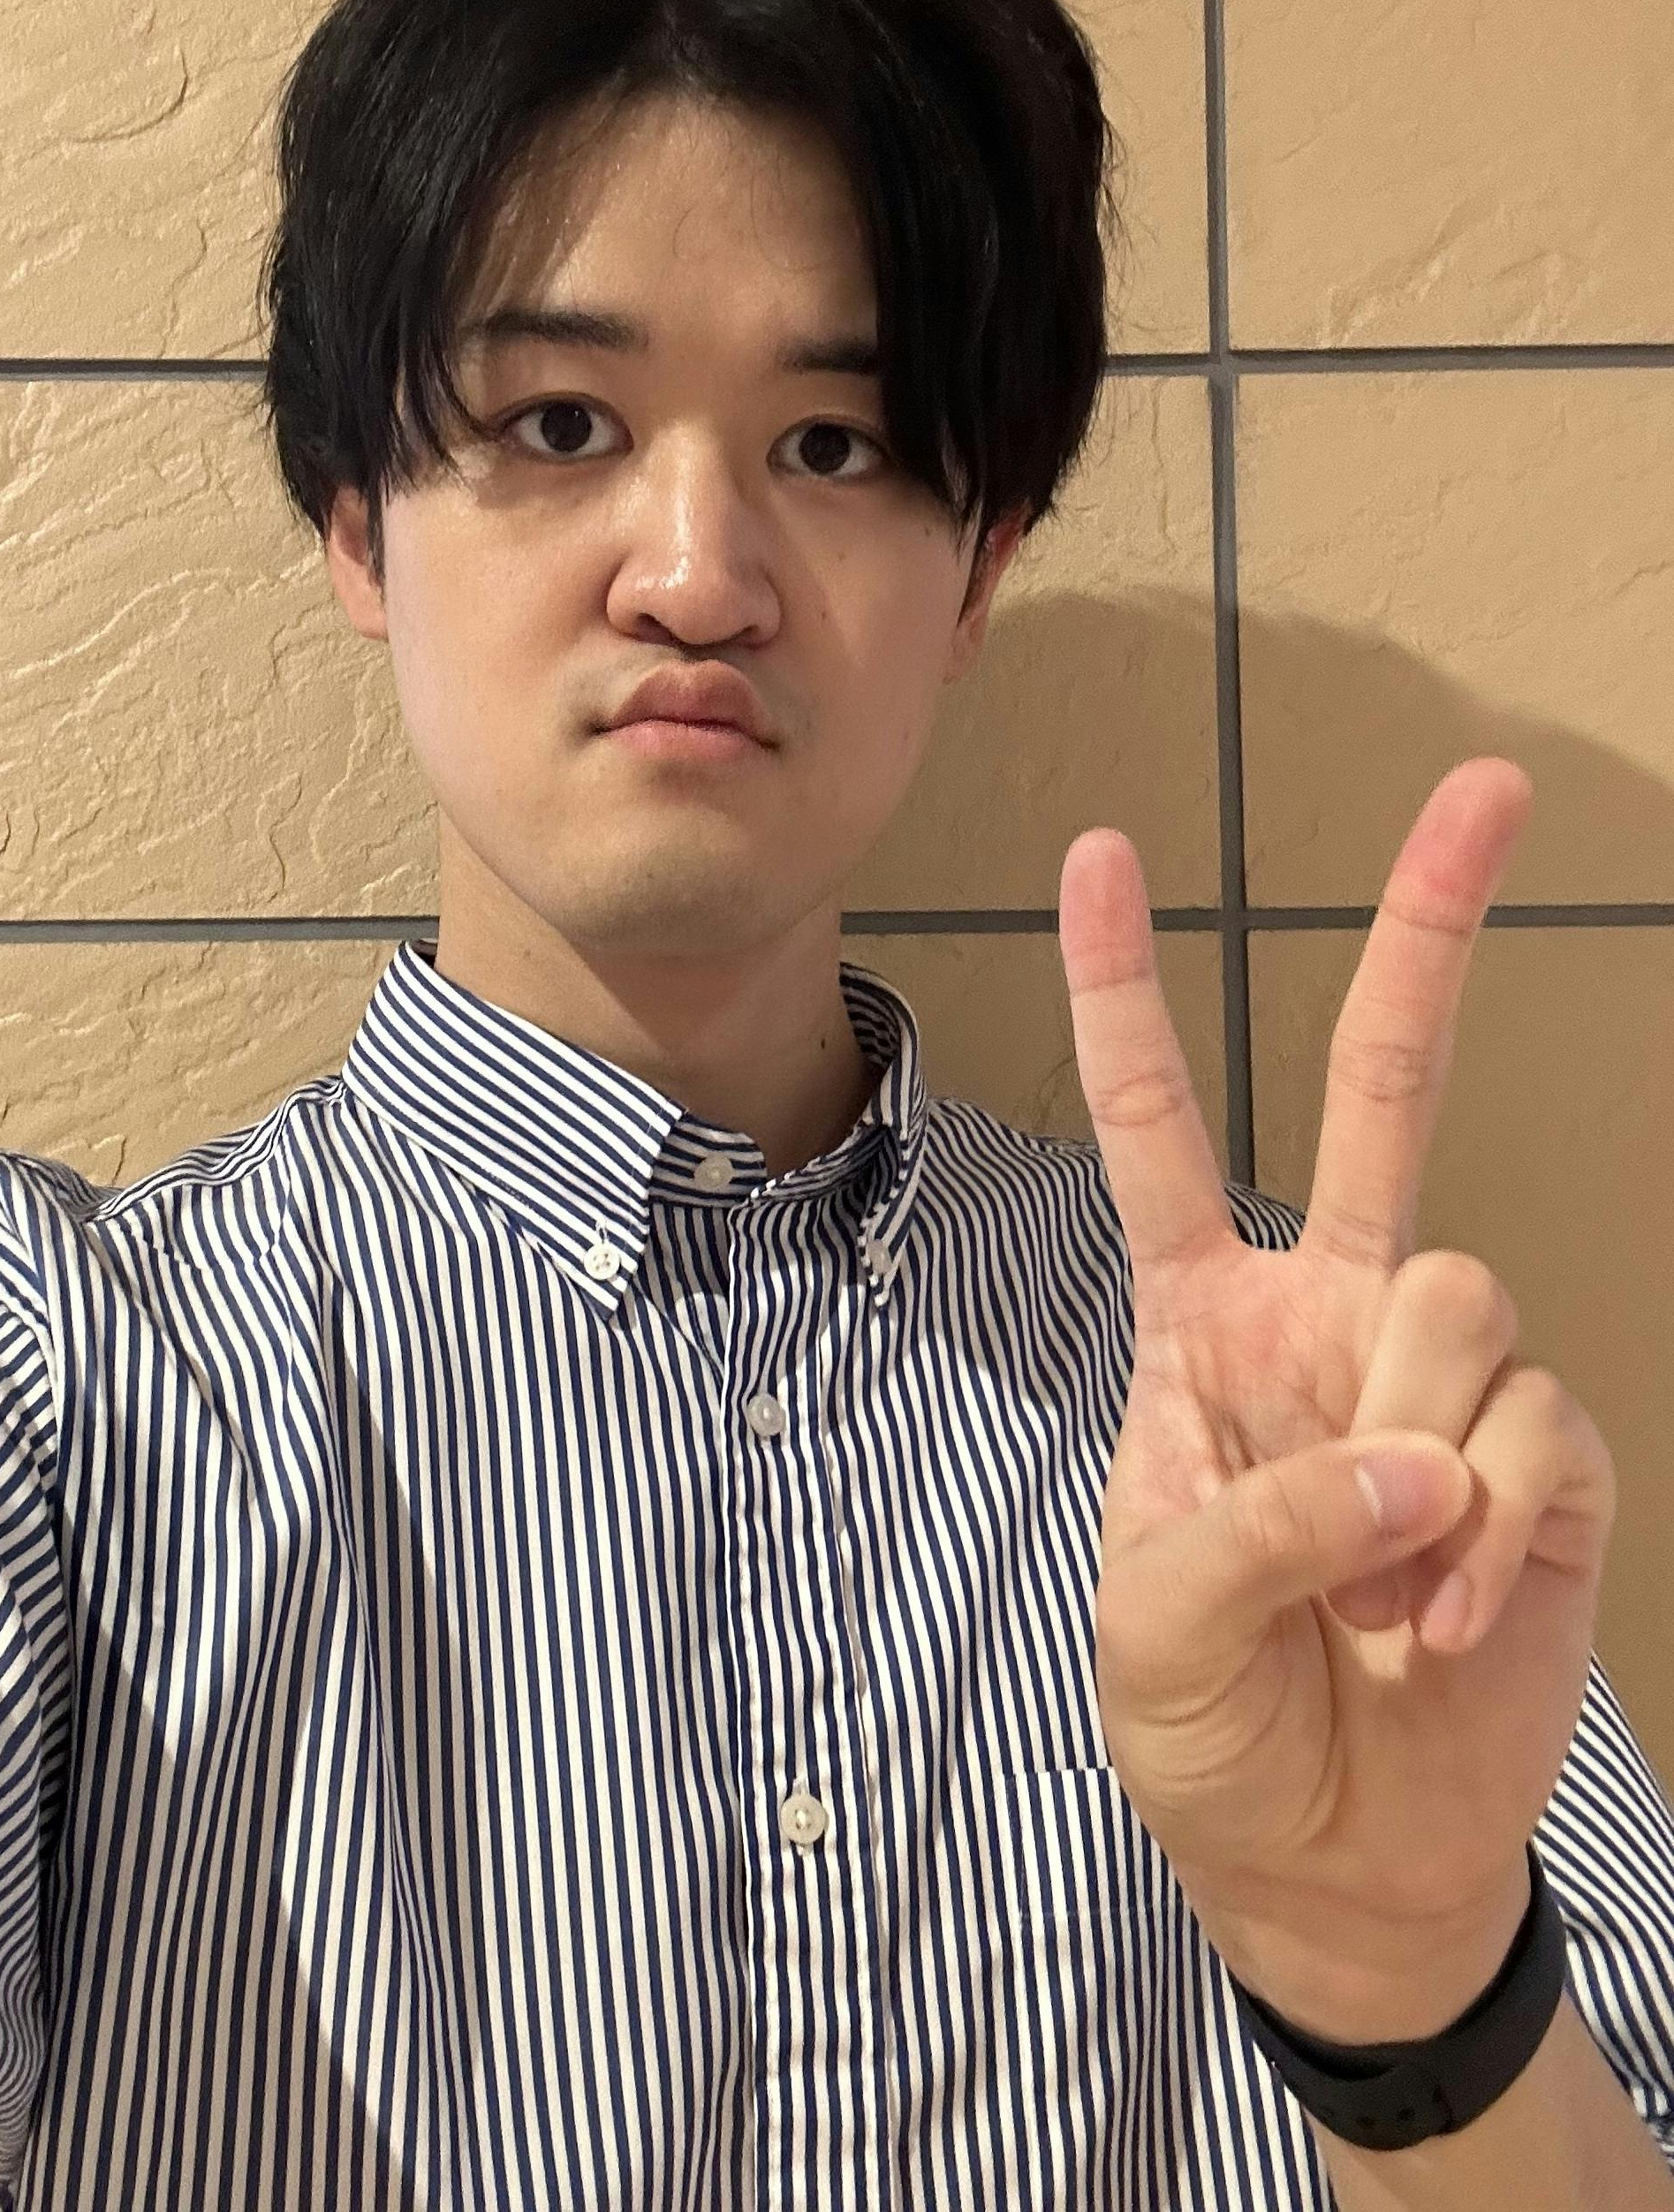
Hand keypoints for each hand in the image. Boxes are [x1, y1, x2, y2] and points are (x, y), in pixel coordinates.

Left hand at [1057, 757, 1615, 2041]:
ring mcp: (1446, 1378)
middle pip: (1385, 1090)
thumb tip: (1412, 1459)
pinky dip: (1481, 1538)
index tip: (1099, 853)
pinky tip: (1438, 1625)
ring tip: (1374, 1586)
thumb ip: (1255, 1518)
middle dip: (1427, 933)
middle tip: (1488, 781)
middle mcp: (1334, 1311)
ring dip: (1411, 1447)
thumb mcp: (1157, 1623)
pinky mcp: (1544, 1466)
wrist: (1334, 1862)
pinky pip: (1530, 1433)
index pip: (1156, 1124)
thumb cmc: (1212, 1725)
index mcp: (1206, 1316)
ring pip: (1457, 1285)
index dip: (1123, 992)